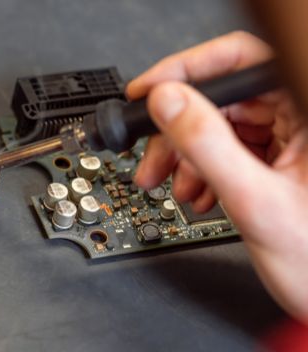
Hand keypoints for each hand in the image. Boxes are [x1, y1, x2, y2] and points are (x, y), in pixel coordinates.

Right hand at [127, 31, 307, 323]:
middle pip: (223, 97)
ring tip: (176, 187)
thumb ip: (208, 147)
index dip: (187, 70)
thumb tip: (167, 103)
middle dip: (177, 131)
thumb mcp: (255, 202)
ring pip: (221, 125)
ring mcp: (292, 138)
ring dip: (186, 157)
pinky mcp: (280, 159)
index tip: (147, 92)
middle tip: (151, 159)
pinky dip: (204, 171)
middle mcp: (301, 117)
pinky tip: (199, 194)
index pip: (241, 60)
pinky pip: (230, 150)